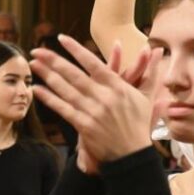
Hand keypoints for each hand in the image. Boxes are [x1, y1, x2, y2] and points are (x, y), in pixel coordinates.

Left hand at [29, 35, 155, 170]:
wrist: (132, 155)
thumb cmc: (139, 124)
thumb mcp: (147, 96)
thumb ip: (150, 71)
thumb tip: (159, 49)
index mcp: (118, 87)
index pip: (93, 63)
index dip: (76, 50)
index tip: (61, 39)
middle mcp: (104, 97)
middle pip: (74, 74)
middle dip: (53, 60)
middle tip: (37, 49)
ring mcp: (93, 111)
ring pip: (66, 90)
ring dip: (47, 76)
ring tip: (34, 64)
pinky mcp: (84, 126)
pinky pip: (63, 109)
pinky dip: (49, 99)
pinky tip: (38, 90)